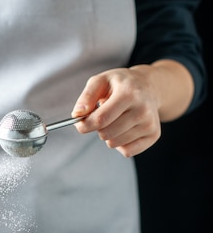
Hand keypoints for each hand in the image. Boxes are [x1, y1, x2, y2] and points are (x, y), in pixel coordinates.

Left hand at [71, 60, 193, 156]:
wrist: (149, 86)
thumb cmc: (121, 84)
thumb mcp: (101, 80)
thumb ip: (87, 96)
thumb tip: (77, 114)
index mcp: (129, 93)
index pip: (101, 119)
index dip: (85, 125)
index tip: (80, 124)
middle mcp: (142, 109)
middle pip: (106, 134)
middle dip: (98, 128)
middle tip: (102, 116)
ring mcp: (150, 124)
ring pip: (114, 143)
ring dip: (109, 135)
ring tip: (116, 119)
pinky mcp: (153, 135)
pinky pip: (127, 151)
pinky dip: (120, 144)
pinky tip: (124, 129)